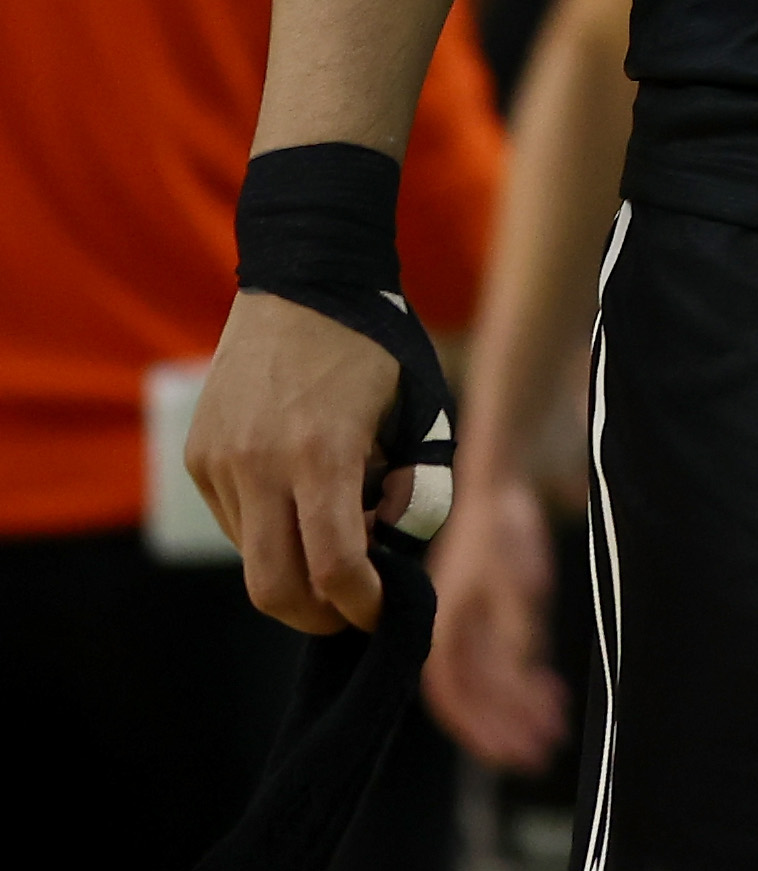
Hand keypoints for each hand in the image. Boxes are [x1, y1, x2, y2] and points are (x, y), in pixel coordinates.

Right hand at [187, 290, 412, 634]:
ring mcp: (219, 461)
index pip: (333, 567)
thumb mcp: (420, 409)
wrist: (304, 280)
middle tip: (351, 609)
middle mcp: (258, 464)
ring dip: (294, 566)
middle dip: (317, 616)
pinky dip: (270, 530)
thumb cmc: (378, 347)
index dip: (360, 605)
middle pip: (274, 588)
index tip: (382, 611)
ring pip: (251, 557)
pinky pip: (234, 520)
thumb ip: (414, 483)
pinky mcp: (199, 455)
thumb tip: (391, 547)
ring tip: (337, 527)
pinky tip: (303, 494)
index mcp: (321, 452)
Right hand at [423, 471, 563, 769]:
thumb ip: (515, 625)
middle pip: (474, 691)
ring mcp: (477, 615)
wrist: (509, 467)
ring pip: (494, 678)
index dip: (477, 724)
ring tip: (553, 733)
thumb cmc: (506, 519)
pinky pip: (509, 656)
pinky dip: (530, 680)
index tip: (510, 752)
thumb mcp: (516, 574)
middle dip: (503, 726)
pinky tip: (552, 695)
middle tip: (539, 756)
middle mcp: (456, 623)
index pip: (451, 689)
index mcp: (446, 619)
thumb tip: (518, 678)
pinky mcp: (501, 605)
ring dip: (519, 708)